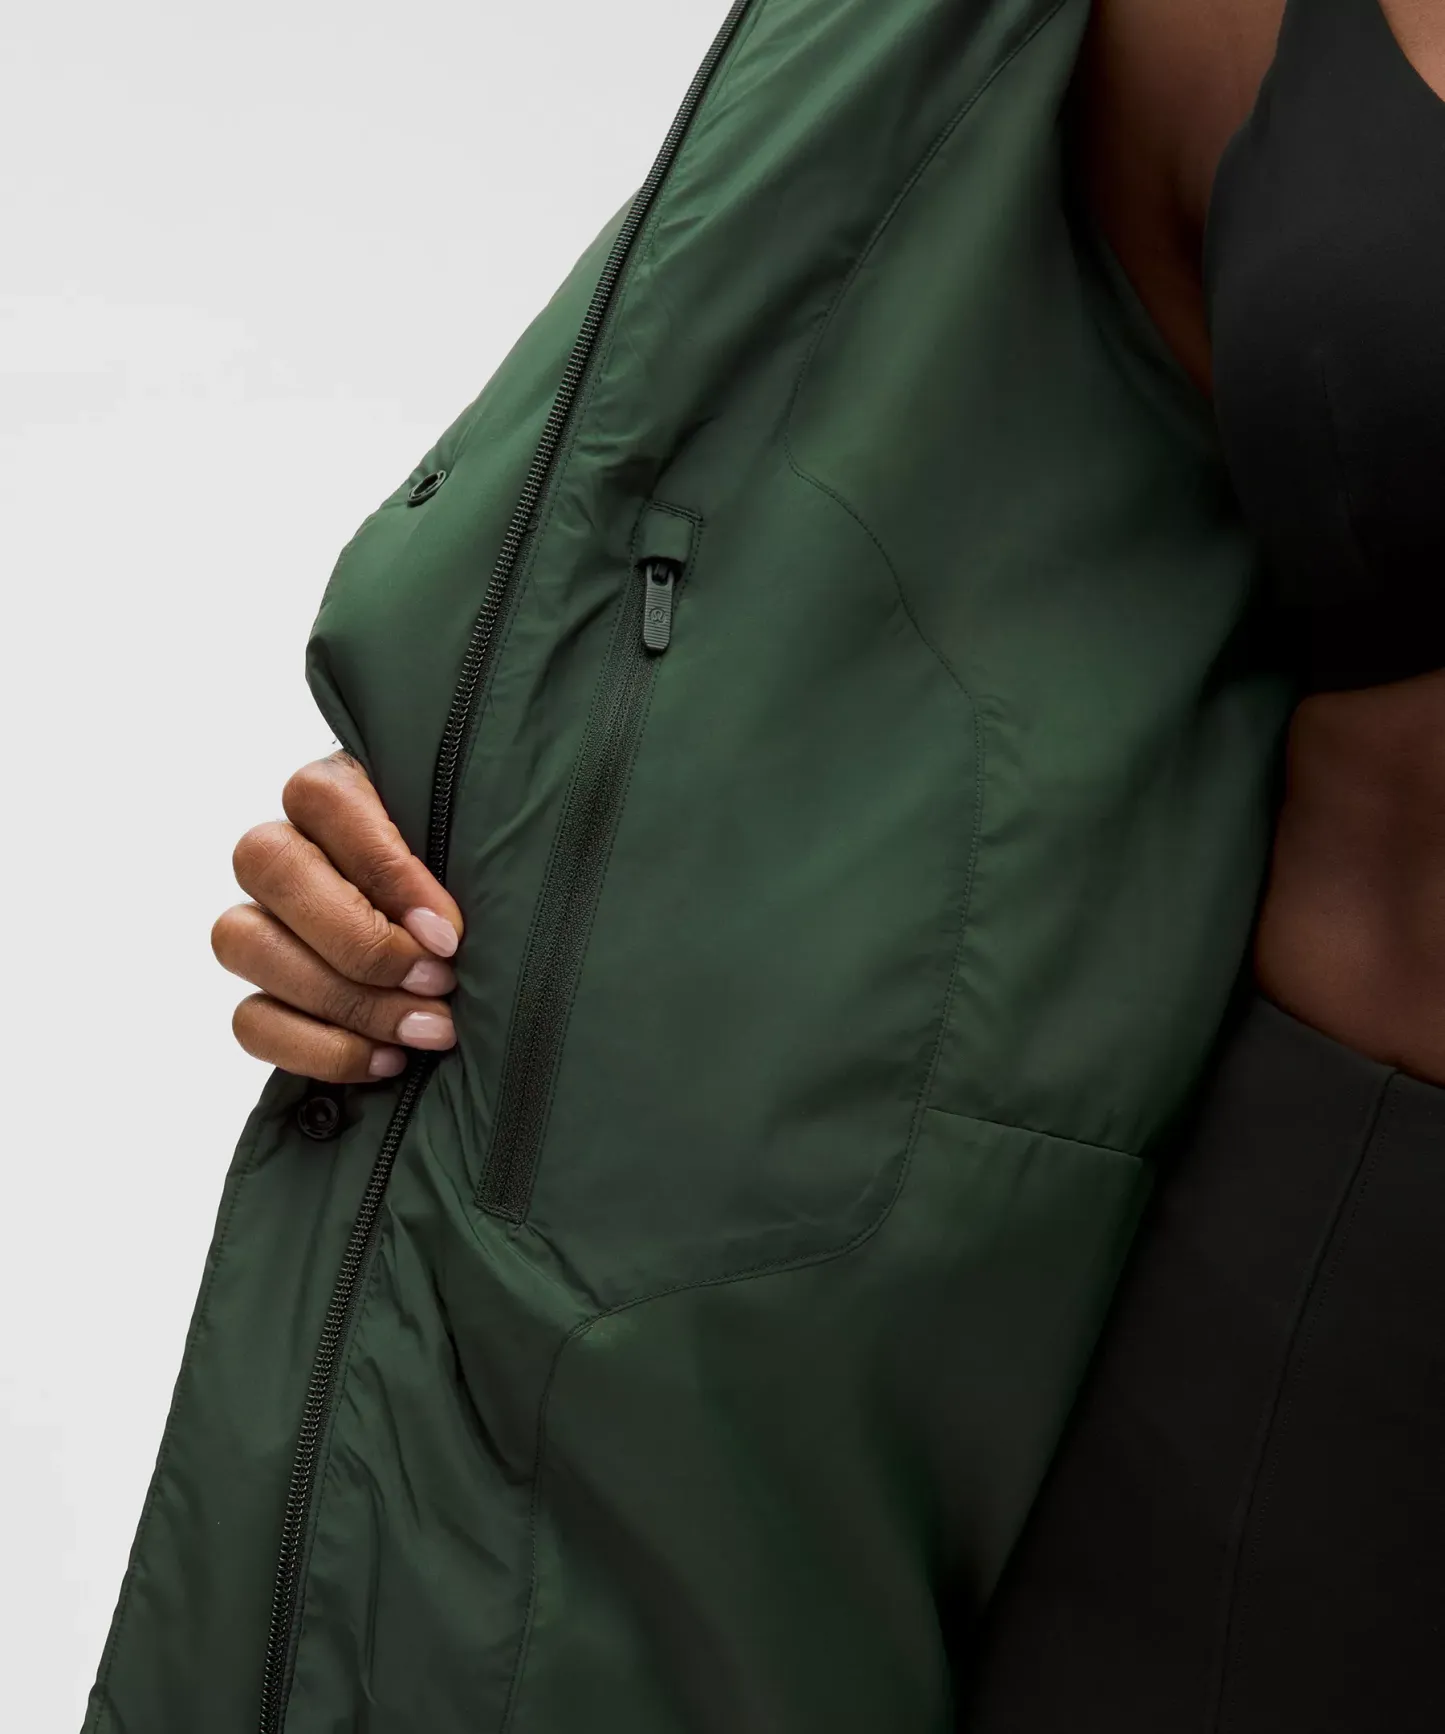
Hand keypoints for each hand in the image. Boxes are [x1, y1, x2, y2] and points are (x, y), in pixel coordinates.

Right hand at [212, 751, 464, 1082]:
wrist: (482, 960)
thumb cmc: (490, 888)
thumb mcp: (489, 856)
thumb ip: (476, 858)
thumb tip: (453, 928)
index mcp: (338, 789)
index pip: (322, 799)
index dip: (383, 870)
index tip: (448, 932)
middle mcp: (284, 846)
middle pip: (270, 865)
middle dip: (360, 940)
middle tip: (438, 981)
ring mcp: (259, 918)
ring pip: (243, 941)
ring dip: (343, 999)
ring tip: (428, 1029)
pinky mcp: (259, 991)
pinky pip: (250, 1021)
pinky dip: (320, 1050)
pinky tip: (388, 1059)